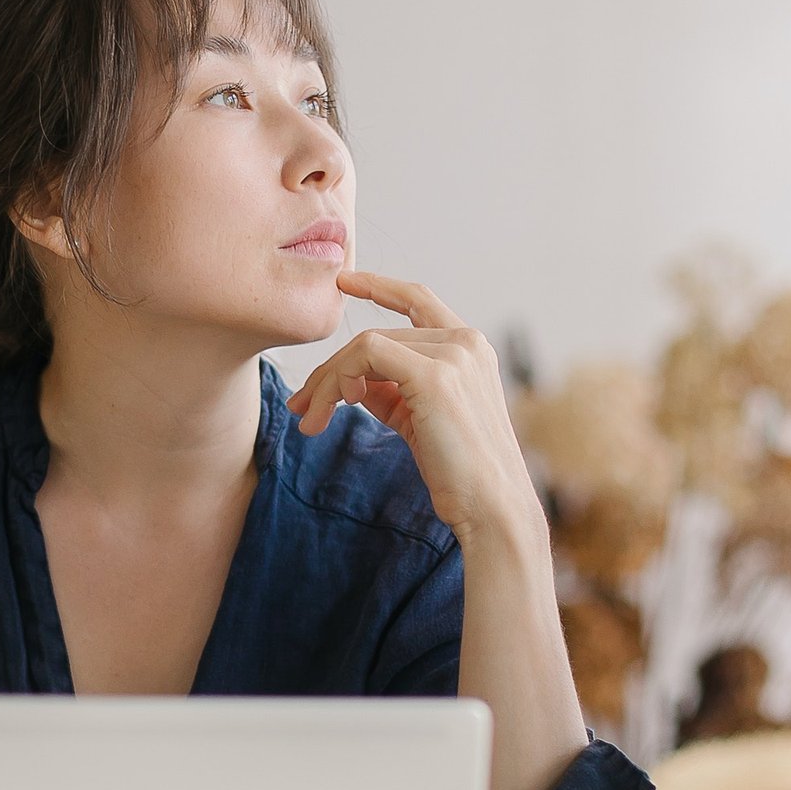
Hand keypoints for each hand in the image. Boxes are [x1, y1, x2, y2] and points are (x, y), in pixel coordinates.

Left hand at [284, 270, 544, 546]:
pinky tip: (333, 409)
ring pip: (365, 346)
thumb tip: (349, 380)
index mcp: (469, 348)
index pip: (418, 301)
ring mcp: (453, 354)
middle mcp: (465, 342)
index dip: (380, 286)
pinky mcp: (435, 375)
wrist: (489, 506)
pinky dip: (338, 380)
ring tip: (310, 419)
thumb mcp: (418, 419)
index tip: (343, 282)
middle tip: (300, 405)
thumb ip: (390, 390)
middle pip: (377, 335)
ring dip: (327, 383)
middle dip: (330, 371)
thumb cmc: (457, 470)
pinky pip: (366, 356)